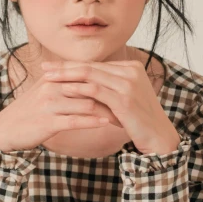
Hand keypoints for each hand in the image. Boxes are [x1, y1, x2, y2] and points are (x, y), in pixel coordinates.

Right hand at [0, 69, 118, 151]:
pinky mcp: (47, 121)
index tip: (126, 91)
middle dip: (112, 96)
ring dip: (107, 111)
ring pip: (86, 103)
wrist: (6, 130)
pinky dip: (93, 121)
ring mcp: (49, 103)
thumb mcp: (48, 92)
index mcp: (54, 77)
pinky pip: (75, 120)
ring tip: (124, 118)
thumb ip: (68, 85)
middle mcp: (52, 86)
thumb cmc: (30, 112)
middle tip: (131, 104)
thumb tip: (93, 81)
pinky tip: (107, 123)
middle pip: (90, 87)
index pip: (88, 75)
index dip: (108, 82)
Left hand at [41, 59, 181, 154]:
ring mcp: (128, 84)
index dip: (73, 64)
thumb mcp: (124, 97)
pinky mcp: (124, 100)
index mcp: (132, 67)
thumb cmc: (138, 119)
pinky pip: (95, 91)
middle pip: (91, 66)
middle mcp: (131, 71)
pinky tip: (63, 90)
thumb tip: (82, 80)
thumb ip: (108, 86)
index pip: (96, 64)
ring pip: (90, 75)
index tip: (53, 66)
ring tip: (48, 77)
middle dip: (65, 67)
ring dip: (66, 76)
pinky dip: (78, 89)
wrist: (159, 137)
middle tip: (44, 66)